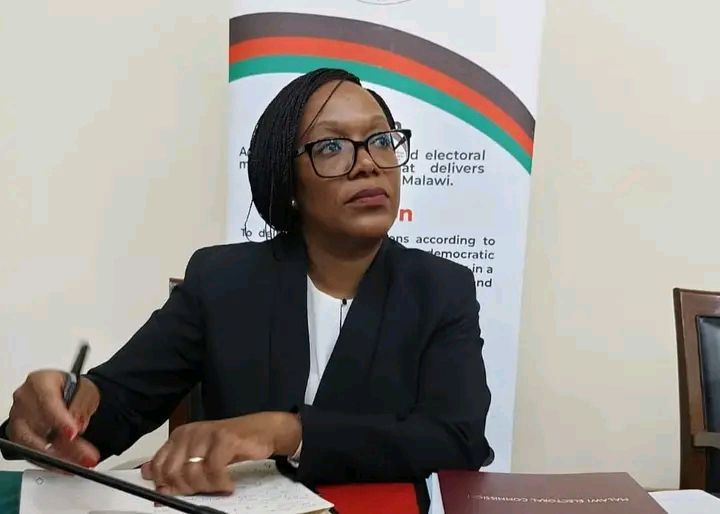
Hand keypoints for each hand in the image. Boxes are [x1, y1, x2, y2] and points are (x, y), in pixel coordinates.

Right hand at [8, 370, 100, 467]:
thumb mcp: (85, 392)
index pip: (47, 401)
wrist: (67, 394)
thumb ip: (80, 407)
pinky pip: (31, 453)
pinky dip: (50, 461)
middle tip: (85, 455)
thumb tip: (76, 426)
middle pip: (39, 426)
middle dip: (64, 445)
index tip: (73, 433)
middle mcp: (24, 399)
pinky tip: (66, 465)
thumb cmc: (73, 389)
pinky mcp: (18, 436)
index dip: (60, 419)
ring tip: (79, 463)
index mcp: (39, 382)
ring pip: (32, 443)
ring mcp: (18, 418)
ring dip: (58, 457)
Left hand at [141, 412, 301, 495]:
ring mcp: (206, 434)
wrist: (261, 431)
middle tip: (204, 490)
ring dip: (207, 487)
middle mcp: (189, 433)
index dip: (165, 485)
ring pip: (192, 473)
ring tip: (219, 486)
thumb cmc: (231, 446)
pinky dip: (221, 482)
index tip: (179, 492)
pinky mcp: (224, 438)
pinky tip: (228, 484)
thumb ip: (179, 472)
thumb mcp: (200, 458)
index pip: (158, 466)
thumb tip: (158, 492)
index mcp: (179, 437)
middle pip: (173, 472)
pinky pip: (214, 469)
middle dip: (187, 488)